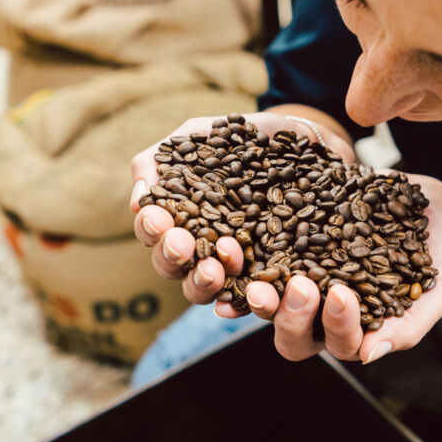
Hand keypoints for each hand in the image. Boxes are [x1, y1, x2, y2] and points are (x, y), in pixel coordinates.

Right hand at [129, 112, 355, 314]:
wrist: (304, 141)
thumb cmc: (245, 137)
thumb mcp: (201, 135)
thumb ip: (162, 158)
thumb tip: (137, 200)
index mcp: (179, 216)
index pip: (154, 232)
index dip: (151, 229)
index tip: (158, 217)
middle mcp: (201, 246)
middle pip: (172, 266)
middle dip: (172, 257)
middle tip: (182, 243)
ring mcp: (234, 264)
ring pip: (202, 288)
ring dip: (201, 282)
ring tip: (214, 268)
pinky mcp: (268, 275)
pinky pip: (248, 300)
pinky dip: (236, 306)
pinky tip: (232, 306)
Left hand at [240, 173, 441, 364]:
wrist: (431, 208)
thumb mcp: (441, 288)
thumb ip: (411, 324)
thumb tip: (369, 356)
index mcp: (360, 332)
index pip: (341, 345)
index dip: (337, 326)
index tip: (341, 294)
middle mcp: (324, 316)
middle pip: (294, 337)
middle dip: (292, 316)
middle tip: (299, 286)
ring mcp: (302, 284)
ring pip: (269, 306)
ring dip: (258, 298)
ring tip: (256, 278)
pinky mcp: (287, 250)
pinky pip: (257, 262)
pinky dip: (241, 262)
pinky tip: (230, 248)